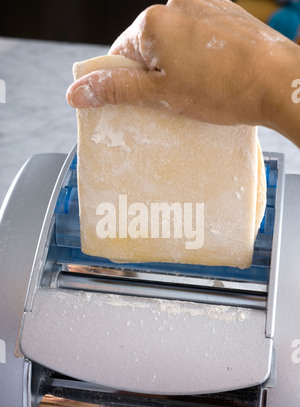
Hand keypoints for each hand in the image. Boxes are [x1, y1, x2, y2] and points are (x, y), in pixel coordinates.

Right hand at [67, 0, 299, 147]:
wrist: (279, 83)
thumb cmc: (223, 89)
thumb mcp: (161, 96)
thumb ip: (117, 91)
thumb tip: (77, 93)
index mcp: (152, 22)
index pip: (120, 55)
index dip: (127, 84)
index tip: (141, 103)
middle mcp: (176, 6)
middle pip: (148, 48)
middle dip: (155, 77)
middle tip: (173, 103)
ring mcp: (204, 6)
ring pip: (175, 44)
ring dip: (178, 69)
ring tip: (198, 93)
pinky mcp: (226, 15)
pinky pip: (199, 39)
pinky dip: (199, 59)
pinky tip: (213, 79)